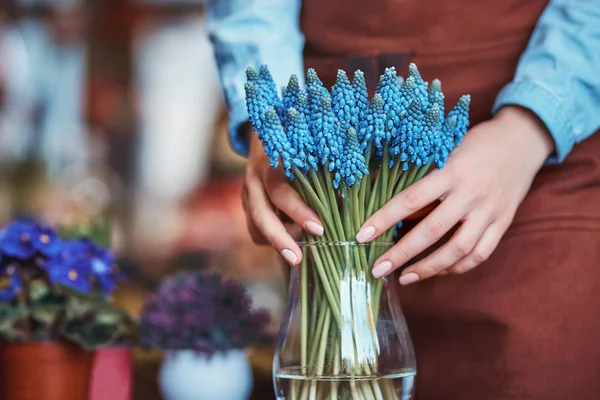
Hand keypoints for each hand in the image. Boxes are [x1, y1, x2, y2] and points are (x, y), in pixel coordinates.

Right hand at [242, 125, 323, 265]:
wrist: (266, 136)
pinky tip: (292, 240)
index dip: (299, 212)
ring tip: (300, 250)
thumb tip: (351, 199)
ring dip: (279, 241)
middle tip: (297, 259)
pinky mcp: (247, 208)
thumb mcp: (309, 151)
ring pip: (257, 229)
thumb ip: (326, 173)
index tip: (320, 228)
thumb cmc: (297, 144)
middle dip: (280, 240)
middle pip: (261, 216)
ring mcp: (247, 196)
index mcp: (270, 165)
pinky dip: (273, 240)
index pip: (281, 192)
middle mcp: (254, 181)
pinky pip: (256, 232)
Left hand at [356, 106, 554, 283]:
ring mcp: (490, 211)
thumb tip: (389, 205)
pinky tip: (437, 271)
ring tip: (404, 277)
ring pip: (458, 250)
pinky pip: (480, 254)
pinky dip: (456, 267)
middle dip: (401, 254)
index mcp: (452, 172)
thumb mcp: (447, 151)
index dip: (384, 219)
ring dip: (428, 269)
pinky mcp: (503, 223)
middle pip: (432, 231)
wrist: (523, 139)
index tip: (361, 236)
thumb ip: (425, 178)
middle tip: (378, 269)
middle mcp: (471, 194)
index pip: (411, 200)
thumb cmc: (476, 142)